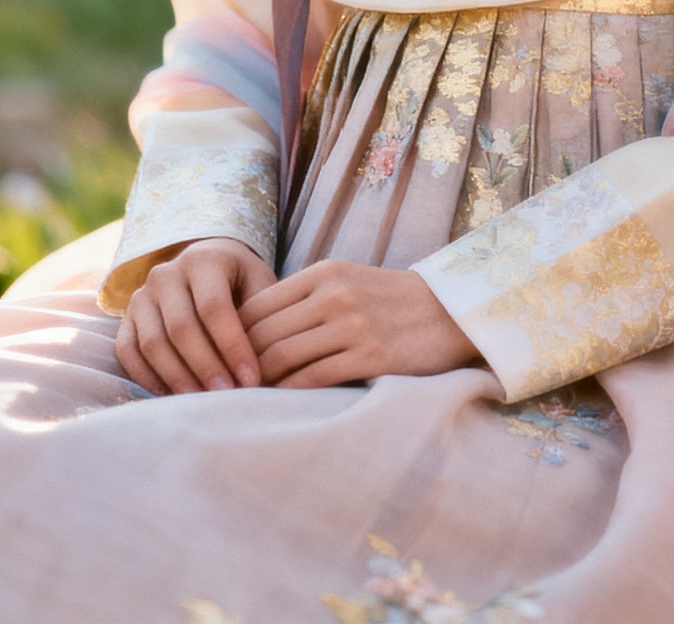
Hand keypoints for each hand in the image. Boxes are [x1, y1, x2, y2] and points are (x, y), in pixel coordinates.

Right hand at [117, 237, 277, 395]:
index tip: (251, 379)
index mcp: (204, 259)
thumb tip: (265, 361)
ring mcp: (142, 295)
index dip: (232, 347)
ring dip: (178, 378)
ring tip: (203, 401)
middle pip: (181, 328)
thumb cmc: (239, 278)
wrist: (204, 261)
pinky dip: (145, 377)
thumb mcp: (258, 282)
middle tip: (228, 395)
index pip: (215, 308)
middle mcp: (166, 274)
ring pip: (153, 344)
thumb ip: (260, 314)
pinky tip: (170, 395)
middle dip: (206, 367)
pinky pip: (127, 351)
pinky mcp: (126, 317)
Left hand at [240, 261, 480, 387]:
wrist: (451, 310)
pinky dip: (289, 393)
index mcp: (325, 272)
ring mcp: (352, 325)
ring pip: (282, 357)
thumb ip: (304, 299)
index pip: (257, 306)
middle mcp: (334, 294)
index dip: (232, 336)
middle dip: (238, 364)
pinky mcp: (370, 356)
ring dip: (259, 382)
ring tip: (247, 399)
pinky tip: (282, 402)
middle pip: (263, 334)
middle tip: (224, 388)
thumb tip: (249, 333)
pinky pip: (313, 379)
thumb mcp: (347, 282)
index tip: (222, 360)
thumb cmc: (391, 301)